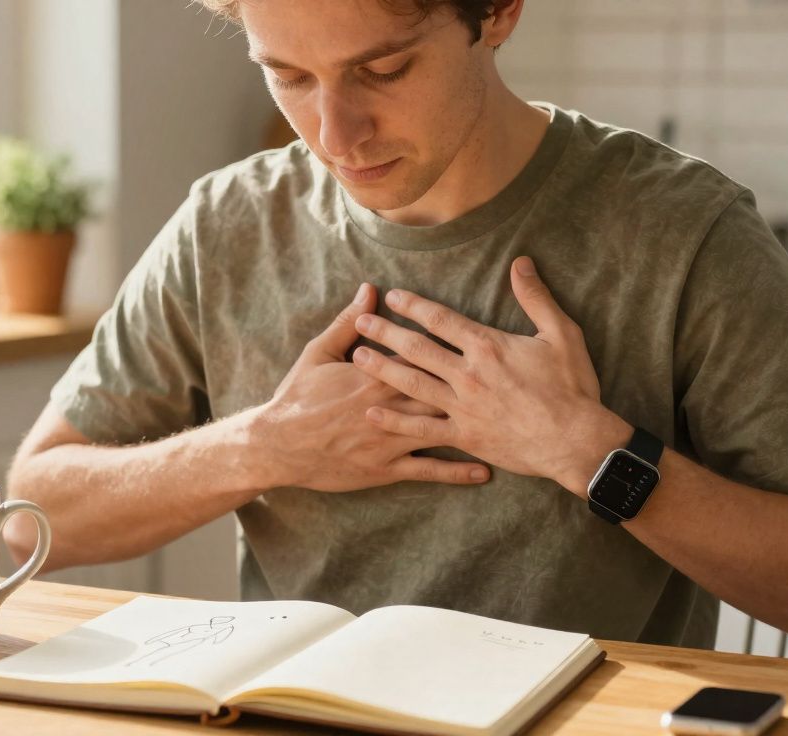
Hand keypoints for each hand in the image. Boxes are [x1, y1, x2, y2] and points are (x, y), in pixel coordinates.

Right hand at [253, 283, 490, 491]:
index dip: (451, 347)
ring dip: (476, 428)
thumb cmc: (296, 396)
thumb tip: (370, 290)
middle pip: (441, 391)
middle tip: (509, 381)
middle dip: (473, 386)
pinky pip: (428, 470)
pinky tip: (484, 470)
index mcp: (375, 375)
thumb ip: (347, 322)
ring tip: (510, 425)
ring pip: (441, 430)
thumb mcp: (318, 352)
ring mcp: (389, 440)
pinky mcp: (385, 469)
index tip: (480, 339)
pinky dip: (457, 471)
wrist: (277, 445)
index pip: (422, 355)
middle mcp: (390, 406)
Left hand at [350, 257, 628, 494]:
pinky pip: (421, 428)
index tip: (390, 297)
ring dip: (383, 369)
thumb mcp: (562, 334)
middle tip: (360, 322)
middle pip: (417, 349)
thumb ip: (536, 297)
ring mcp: (462, 407)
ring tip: (357, 358)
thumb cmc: (572, 387)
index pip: (440, 320)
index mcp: (487, 347)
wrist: (576, 441)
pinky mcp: (464, 436)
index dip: (412, 306)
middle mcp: (467, 374)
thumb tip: (521, 262)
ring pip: (412, 384)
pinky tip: (372, 413)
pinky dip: (395, 421)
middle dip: (385, 333)